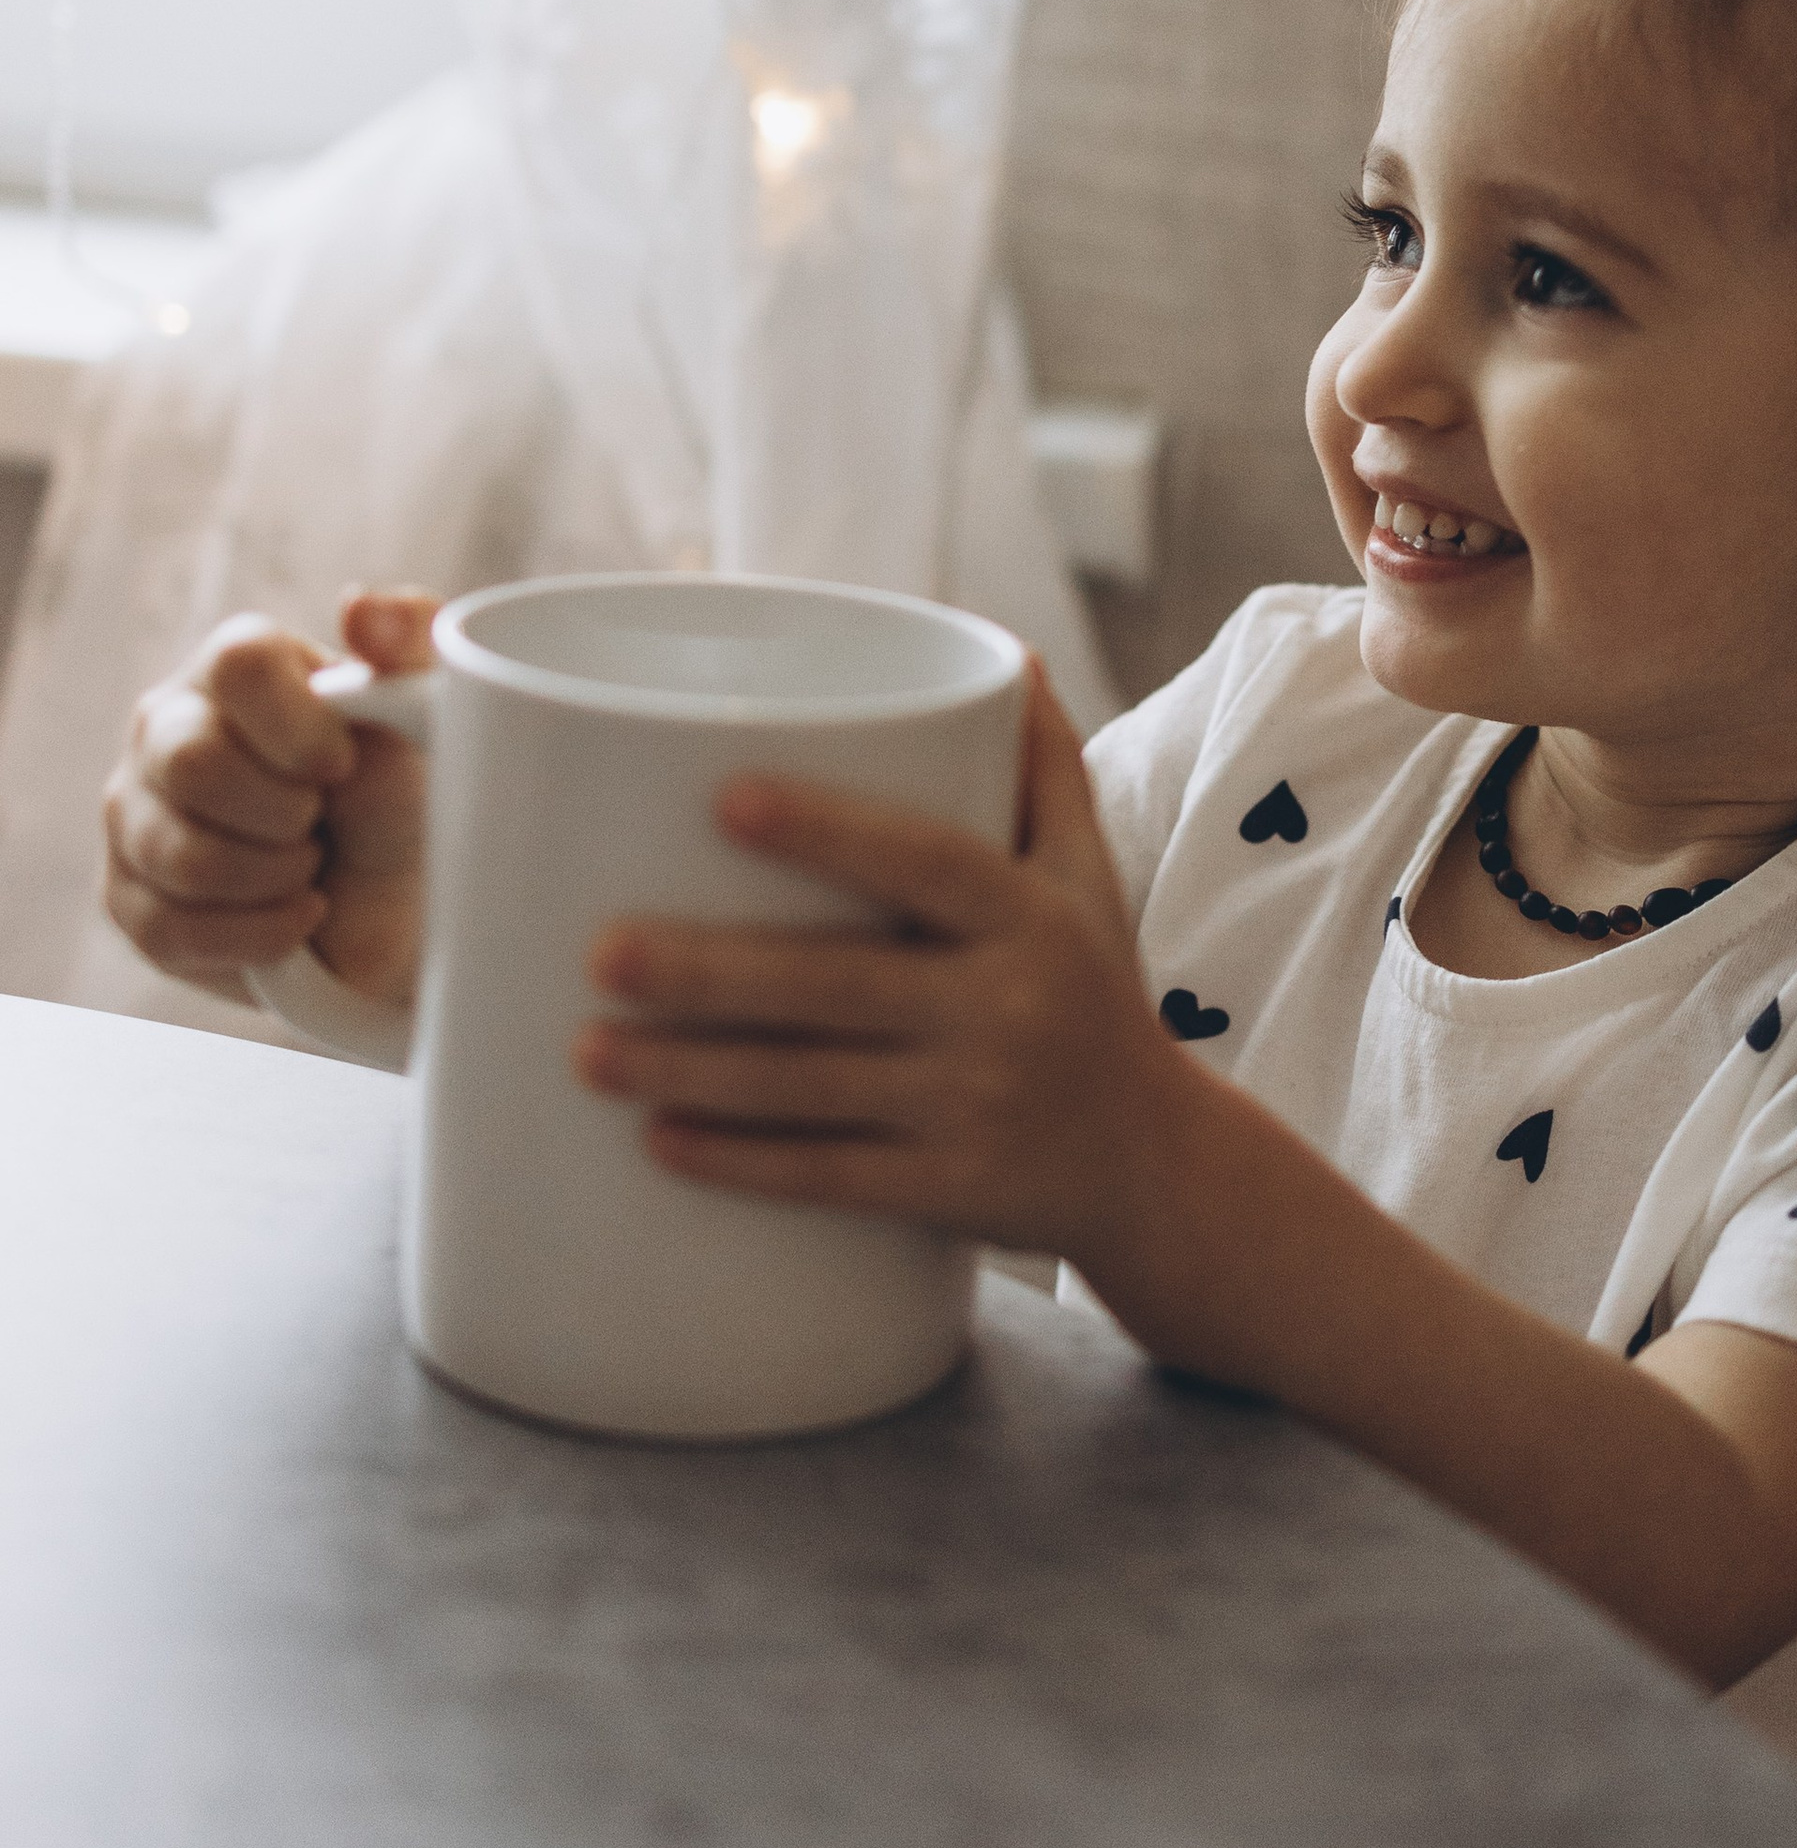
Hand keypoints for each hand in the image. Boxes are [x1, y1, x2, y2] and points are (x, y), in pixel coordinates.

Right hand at [101, 589, 435, 1005]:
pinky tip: (295, 917)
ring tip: (311, 867)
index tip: (343, 767)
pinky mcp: (129, 899)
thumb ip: (410, 642)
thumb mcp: (425, 717)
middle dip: (284, 812)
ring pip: (181, 854)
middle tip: (323, 824)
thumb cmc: (401, 795)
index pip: (239, 664)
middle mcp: (166, 727)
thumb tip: (359, 606)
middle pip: (193, 762)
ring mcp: (134, 814)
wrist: (396, 909)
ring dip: (276, 877)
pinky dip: (258, 935)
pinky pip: (174, 927)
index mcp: (236, 666)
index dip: (300, 726)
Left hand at [578, 664, 1198, 1270]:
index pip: (928, 862)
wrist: (1159, 1168)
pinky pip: (834, 1179)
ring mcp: (979, 1108)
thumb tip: (1006, 653)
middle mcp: (1010, 1009)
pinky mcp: (952, 1193)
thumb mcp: (1089, 879)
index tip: (725, 797)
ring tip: (586, 1050)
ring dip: (693, 1071)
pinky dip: (743, 1165)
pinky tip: (658, 1141)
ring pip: (815, 1089)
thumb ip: (1045, 766)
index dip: (829, 830)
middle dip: (710, 972)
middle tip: (600, 950)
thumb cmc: (1095, 994)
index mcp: (1032, 917)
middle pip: (840, 985)